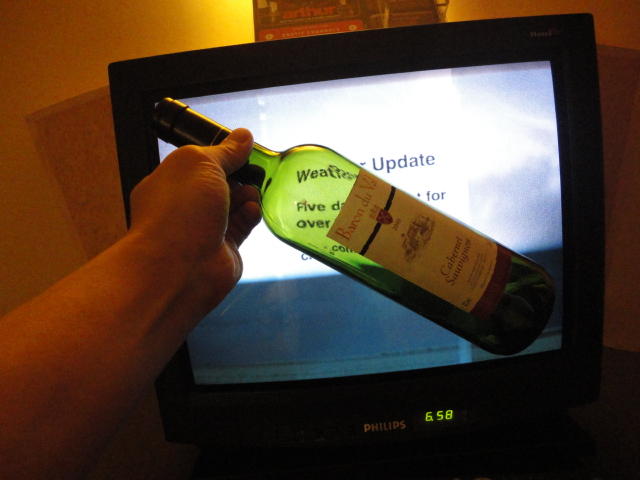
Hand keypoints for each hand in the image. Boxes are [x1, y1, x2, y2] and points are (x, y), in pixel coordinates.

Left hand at [128, 128, 261, 328]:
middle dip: (238, 175)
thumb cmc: (180, 211)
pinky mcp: (224, 248)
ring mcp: (204, 229)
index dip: (221, 155)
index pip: (198, 164)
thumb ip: (225, 151)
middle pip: (219, 184)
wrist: (180, 268)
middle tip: (253, 171)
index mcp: (169, 182)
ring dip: (246, 195)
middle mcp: (185, 206)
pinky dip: (250, 215)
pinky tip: (253, 210)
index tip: (241, 149)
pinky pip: (242, 226)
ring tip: (251, 193)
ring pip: (233, 205)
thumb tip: (244, 136)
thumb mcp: (202, 164)